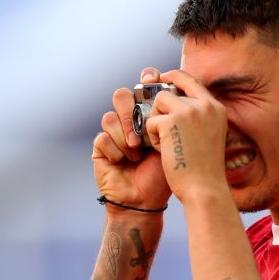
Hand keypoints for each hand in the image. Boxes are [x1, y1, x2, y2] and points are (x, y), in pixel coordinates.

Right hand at [92, 68, 171, 210]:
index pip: (144, 85)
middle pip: (122, 95)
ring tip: (137, 153)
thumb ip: (176, 115)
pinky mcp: (100, 147)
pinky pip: (103, 137)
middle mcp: (130, 120)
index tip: (153, 80)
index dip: (147, 78)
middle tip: (143, 129)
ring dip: (125, 136)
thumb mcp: (177, 140)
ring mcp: (114, 133)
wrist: (147, 201)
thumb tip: (177, 86)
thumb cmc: (166, 172)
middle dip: (131, 111)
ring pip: (110, 116)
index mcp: (150, 114)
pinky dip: (116, 151)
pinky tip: (125, 162)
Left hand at [144, 69, 230, 203]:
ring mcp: (189, 111)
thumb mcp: (209, 136)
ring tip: (167, 143)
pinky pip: (150, 121)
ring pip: (158, 101)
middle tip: (158, 124)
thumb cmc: (204, 169)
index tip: (162, 80)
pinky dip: (153, 137)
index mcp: (217, 108)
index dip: (173, 77)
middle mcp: (205, 105)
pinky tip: (165, 151)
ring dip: (156, 122)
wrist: (204, 188)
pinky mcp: (172, 120)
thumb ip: (198, 116)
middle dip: (159, 106)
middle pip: (170, 89)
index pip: (191, 79)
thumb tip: (175, 99)